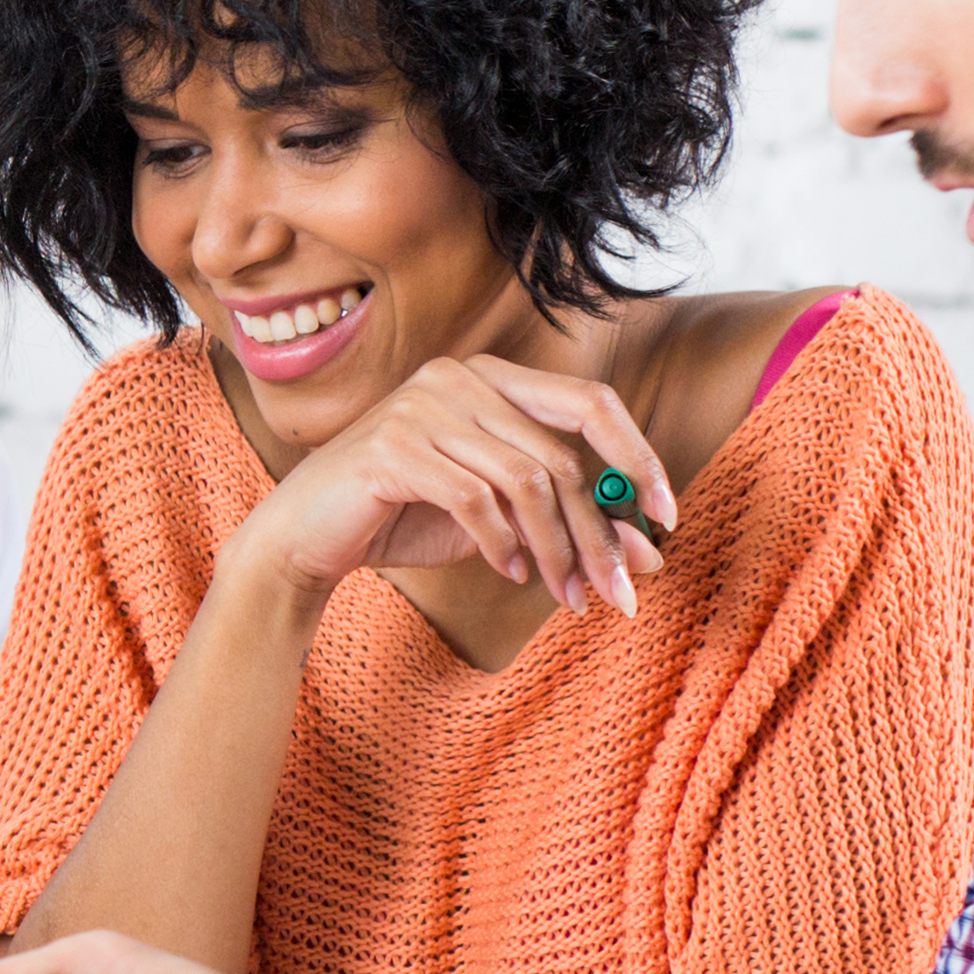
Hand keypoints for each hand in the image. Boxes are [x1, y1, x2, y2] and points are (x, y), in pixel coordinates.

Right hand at [237, 351, 677, 618]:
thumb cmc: (404, 519)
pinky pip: (476, 500)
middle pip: (565, 454)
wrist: (308, 536)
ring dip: (556, 550)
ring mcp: (422, 406)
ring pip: (528, 482)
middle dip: (599, 531)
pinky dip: (502, 545)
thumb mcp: (500, 521)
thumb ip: (564, 522)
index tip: (666, 516)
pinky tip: (507, 573)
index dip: (637, 456)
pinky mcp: (392, 447)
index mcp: (491, 378)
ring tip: (563, 594)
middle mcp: (460, 378)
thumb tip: (647, 554)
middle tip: (618, 591)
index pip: (591, 401)